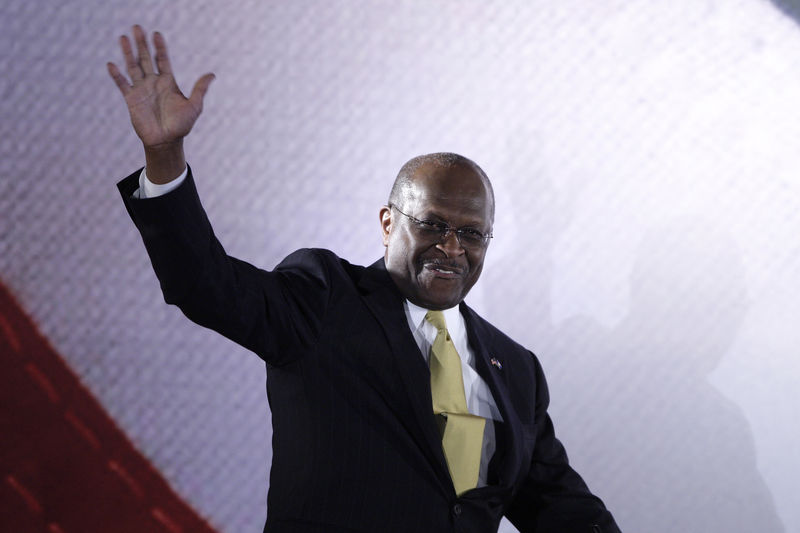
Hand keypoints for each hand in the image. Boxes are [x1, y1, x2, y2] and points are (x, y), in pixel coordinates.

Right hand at [107, 25, 214, 181]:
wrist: (166, 141)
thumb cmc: (182, 125)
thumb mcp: (194, 106)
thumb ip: (200, 89)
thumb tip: (212, 74)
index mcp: (168, 82)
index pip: (163, 59)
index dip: (160, 47)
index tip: (157, 33)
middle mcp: (153, 82)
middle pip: (146, 58)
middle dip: (142, 44)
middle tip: (137, 28)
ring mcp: (142, 90)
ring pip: (133, 66)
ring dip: (128, 53)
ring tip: (123, 38)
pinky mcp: (131, 99)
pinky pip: (122, 84)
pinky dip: (117, 75)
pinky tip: (111, 64)